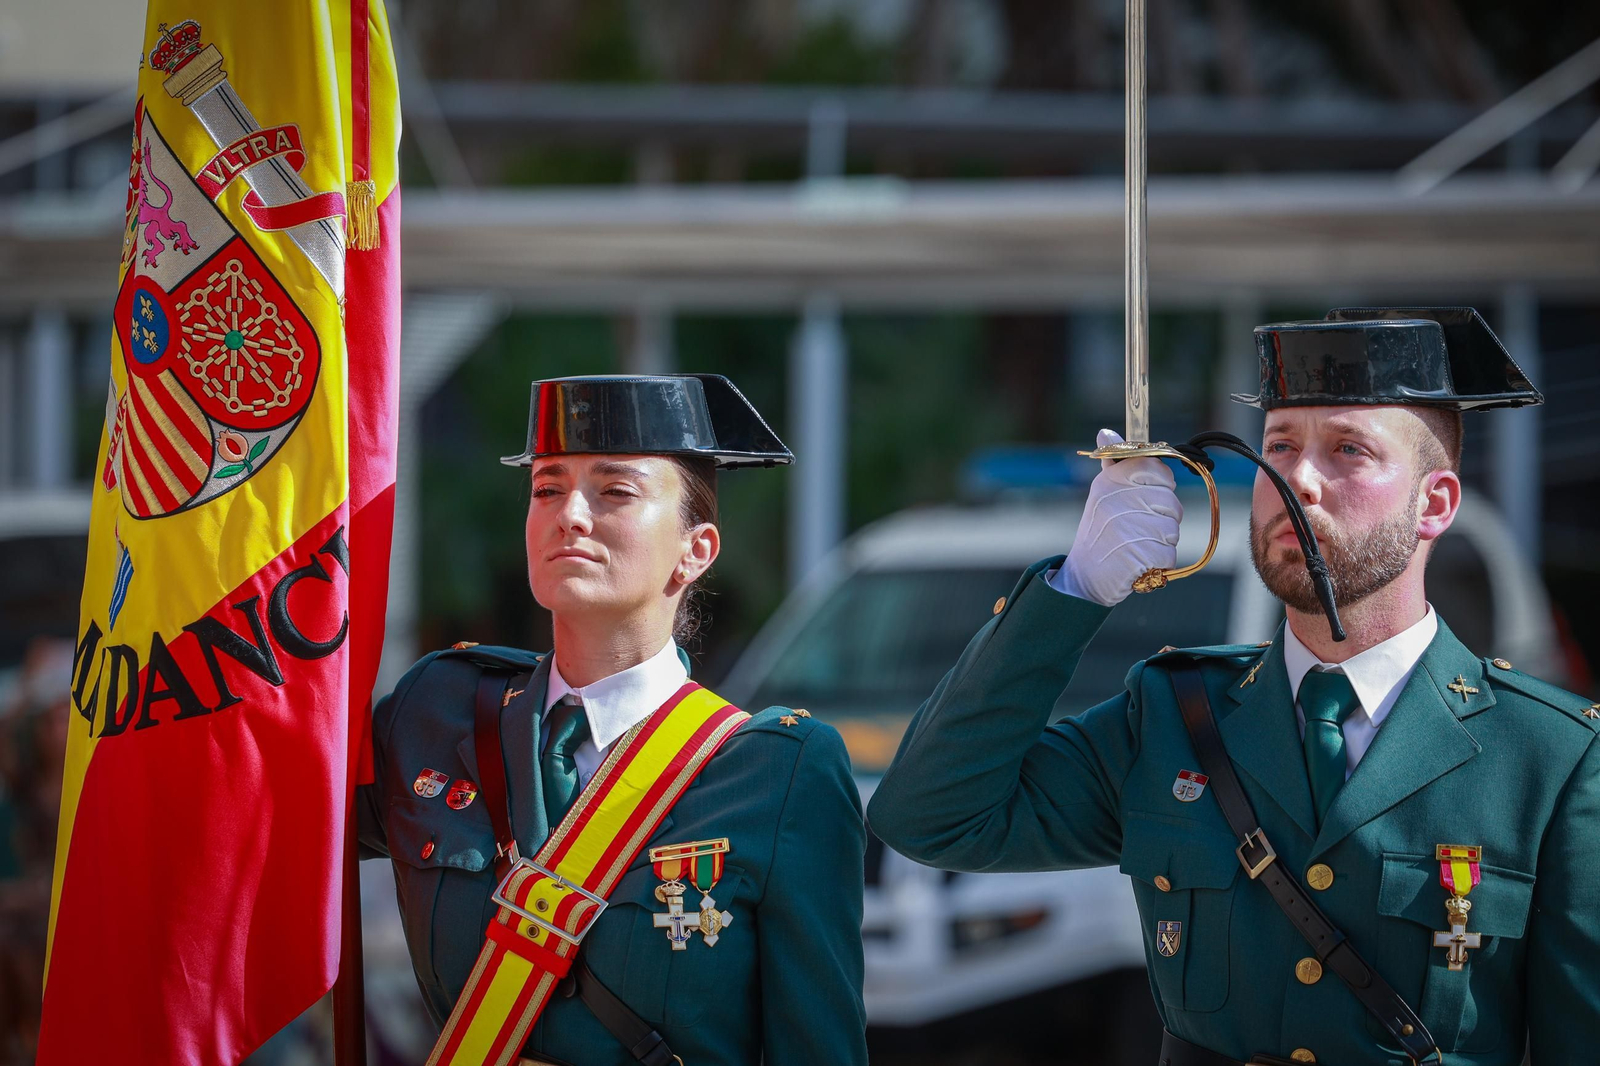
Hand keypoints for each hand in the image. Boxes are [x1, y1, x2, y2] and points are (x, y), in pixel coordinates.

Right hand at [1056, 429, 1182, 606]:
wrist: (1084, 577)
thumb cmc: (1099, 533)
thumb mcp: (1101, 495)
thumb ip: (1114, 465)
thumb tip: (1106, 433)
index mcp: (1111, 481)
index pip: (1156, 467)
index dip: (1160, 483)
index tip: (1147, 496)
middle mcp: (1118, 501)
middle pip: (1170, 501)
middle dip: (1162, 518)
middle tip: (1138, 528)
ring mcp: (1129, 528)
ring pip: (1172, 529)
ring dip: (1160, 542)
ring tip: (1135, 545)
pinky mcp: (1140, 555)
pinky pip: (1169, 554)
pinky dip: (1158, 562)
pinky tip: (1138, 562)